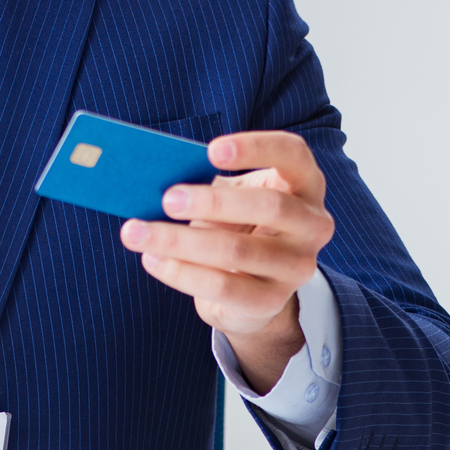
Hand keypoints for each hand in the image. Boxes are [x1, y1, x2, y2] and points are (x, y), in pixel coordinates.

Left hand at [118, 131, 332, 392]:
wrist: (254, 288)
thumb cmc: (239, 225)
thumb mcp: (231, 197)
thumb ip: (206, 182)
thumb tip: (153, 175)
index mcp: (305, 185)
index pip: (294, 154)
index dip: (257, 148)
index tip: (211, 150)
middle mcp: (312, 225)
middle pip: (271, 206)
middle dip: (213, 201)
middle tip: (167, 198)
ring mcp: (296, 267)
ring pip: (238, 250)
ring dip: (180, 240)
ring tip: (137, 232)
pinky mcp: (271, 301)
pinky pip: (222, 287)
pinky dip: (181, 272)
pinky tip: (152, 259)